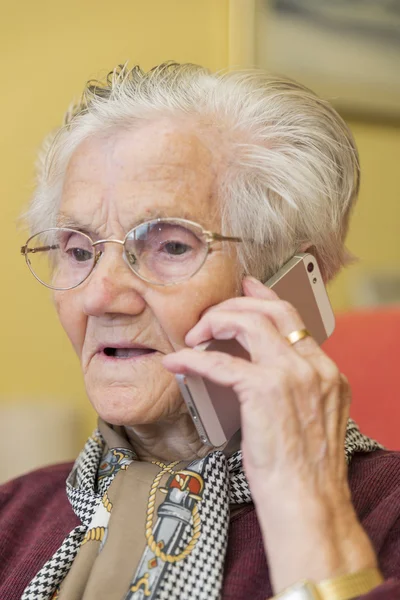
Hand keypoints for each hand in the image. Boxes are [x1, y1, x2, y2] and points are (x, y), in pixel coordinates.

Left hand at [162, 276, 377, 591]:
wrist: (309, 504)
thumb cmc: (302, 472)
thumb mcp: (308, 420)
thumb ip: (293, 389)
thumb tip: (253, 371)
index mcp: (325, 372)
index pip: (293, 319)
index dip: (265, 297)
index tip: (245, 287)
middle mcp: (313, 366)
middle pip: (271, 310)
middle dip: (234, 304)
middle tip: (208, 316)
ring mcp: (292, 375)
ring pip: (248, 321)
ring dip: (213, 322)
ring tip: (193, 337)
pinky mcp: (266, 390)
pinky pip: (219, 361)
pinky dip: (193, 358)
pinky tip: (177, 362)